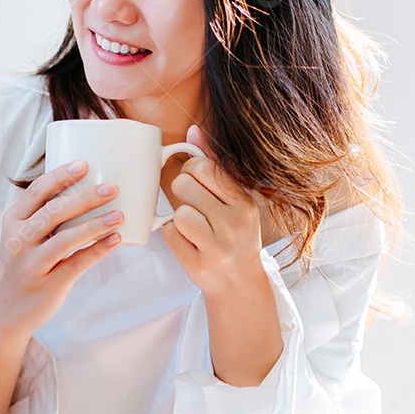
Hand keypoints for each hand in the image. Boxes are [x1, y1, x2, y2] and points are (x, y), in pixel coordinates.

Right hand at [0, 160, 122, 346]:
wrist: (6, 309)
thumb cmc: (23, 263)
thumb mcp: (22, 235)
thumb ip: (45, 215)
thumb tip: (88, 189)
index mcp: (13, 222)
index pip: (36, 192)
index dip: (60, 176)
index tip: (84, 164)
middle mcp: (19, 241)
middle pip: (53, 213)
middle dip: (85, 198)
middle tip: (112, 187)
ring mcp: (33, 264)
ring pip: (65, 239)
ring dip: (95, 225)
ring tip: (119, 215)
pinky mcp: (49, 284)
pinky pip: (76, 263)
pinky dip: (98, 250)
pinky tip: (115, 240)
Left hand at [161, 125, 265, 296]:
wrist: (239, 282)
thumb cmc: (233, 234)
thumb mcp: (233, 199)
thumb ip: (214, 165)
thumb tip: (193, 131)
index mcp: (244, 202)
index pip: (204, 168)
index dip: (190, 170)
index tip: (194, 181)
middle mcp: (235, 223)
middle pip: (184, 186)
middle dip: (182, 193)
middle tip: (192, 205)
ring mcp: (218, 247)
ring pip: (178, 213)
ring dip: (178, 217)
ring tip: (192, 227)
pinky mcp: (200, 265)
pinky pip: (170, 235)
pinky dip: (173, 236)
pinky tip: (188, 241)